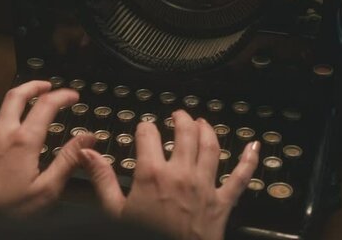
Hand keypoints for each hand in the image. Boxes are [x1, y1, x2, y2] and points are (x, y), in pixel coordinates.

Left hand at [0, 81, 94, 214]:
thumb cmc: (6, 210)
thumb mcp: (46, 189)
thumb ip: (68, 160)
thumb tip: (87, 139)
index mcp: (24, 141)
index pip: (46, 105)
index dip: (62, 95)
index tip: (72, 95)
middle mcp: (1, 135)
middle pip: (17, 95)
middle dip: (35, 85)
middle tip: (48, 86)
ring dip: (14, 102)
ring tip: (25, 104)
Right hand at [80, 110, 259, 239]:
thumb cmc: (143, 237)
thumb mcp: (115, 211)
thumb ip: (102, 179)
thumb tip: (88, 153)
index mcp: (152, 174)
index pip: (148, 135)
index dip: (145, 127)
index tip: (144, 128)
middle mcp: (181, 174)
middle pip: (185, 133)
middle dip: (181, 119)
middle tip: (178, 114)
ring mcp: (205, 186)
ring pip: (211, 147)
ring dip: (208, 129)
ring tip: (202, 122)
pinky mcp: (222, 201)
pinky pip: (241, 178)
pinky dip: (249, 161)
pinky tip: (254, 147)